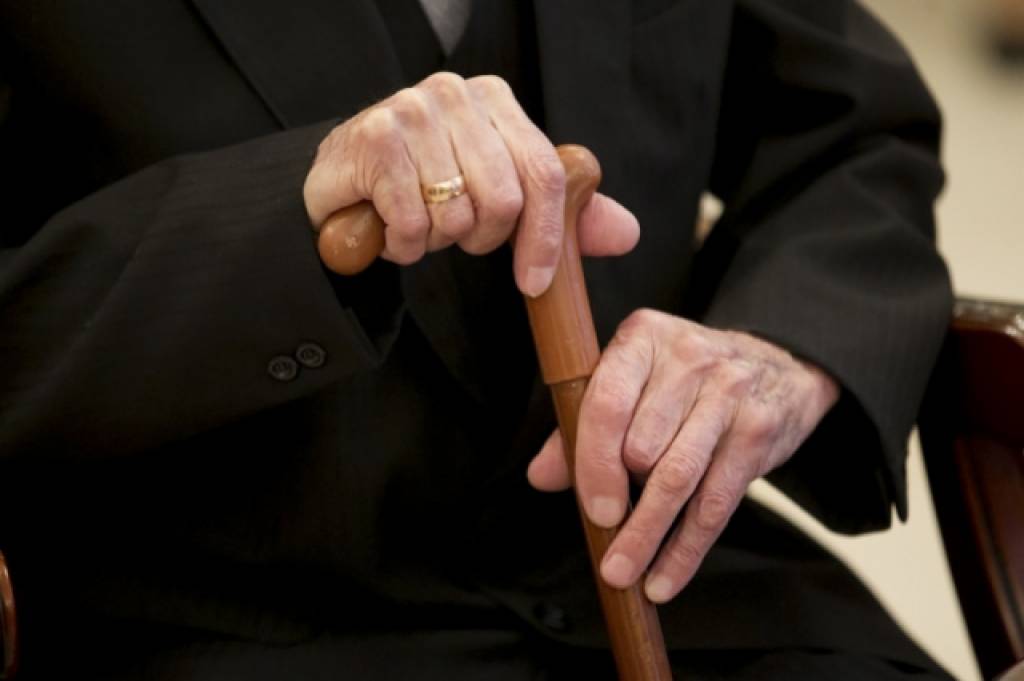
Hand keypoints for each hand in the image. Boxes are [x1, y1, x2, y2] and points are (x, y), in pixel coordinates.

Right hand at [303, 72, 638, 295]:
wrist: (341, 186)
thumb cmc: (423, 189)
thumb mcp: (497, 199)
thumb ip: (559, 215)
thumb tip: (626, 233)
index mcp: (498, 101)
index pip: (545, 174)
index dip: (545, 238)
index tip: (533, 283)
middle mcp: (458, 94)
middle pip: (504, 200)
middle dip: (477, 238)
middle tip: (450, 232)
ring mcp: (414, 110)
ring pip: (457, 216)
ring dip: (434, 242)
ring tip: (415, 222)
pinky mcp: (376, 138)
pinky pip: (414, 224)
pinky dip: (402, 245)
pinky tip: (388, 226)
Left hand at [527, 310, 839, 602]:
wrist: (776, 366)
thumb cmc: (685, 379)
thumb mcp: (632, 381)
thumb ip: (582, 425)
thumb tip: (542, 475)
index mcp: (643, 338)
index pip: (608, 402)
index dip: (594, 462)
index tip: (593, 508)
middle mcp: (689, 358)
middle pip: (643, 446)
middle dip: (621, 501)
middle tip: (606, 541)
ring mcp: (729, 393)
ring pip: (679, 479)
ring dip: (646, 536)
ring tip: (623, 572)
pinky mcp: (757, 432)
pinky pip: (715, 504)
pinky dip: (685, 550)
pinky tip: (663, 578)